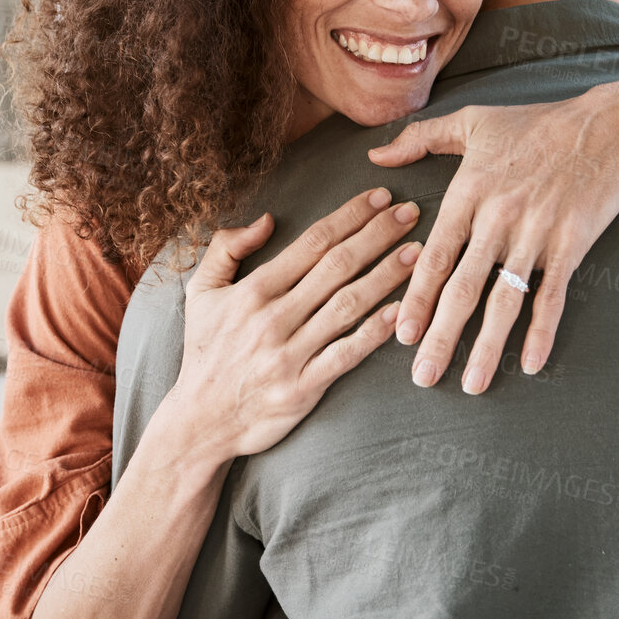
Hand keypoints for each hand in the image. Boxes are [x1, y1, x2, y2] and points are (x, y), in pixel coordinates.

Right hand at [163, 187, 421, 457]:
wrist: (200, 422)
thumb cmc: (205, 352)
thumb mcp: (201, 293)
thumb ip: (226, 249)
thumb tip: (266, 219)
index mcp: (253, 290)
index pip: (312, 242)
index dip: (350, 216)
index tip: (381, 197)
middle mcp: (273, 318)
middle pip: (337, 266)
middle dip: (378, 235)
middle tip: (411, 213)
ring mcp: (289, 354)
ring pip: (347, 306)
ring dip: (387, 276)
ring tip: (418, 254)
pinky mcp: (303, 388)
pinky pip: (345, 355)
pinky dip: (374, 333)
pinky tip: (400, 313)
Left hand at [366, 89, 618, 393]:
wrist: (604, 127)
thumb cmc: (536, 124)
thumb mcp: (472, 120)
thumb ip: (420, 138)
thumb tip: (376, 154)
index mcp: (468, 193)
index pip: (434, 257)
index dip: (415, 300)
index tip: (400, 335)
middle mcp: (497, 218)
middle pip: (462, 289)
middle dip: (440, 337)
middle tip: (423, 377)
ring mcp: (535, 234)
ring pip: (503, 300)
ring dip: (486, 347)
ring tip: (471, 385)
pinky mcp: (570, 245)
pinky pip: (552, 296)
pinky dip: (541, 332)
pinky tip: (529, 364)